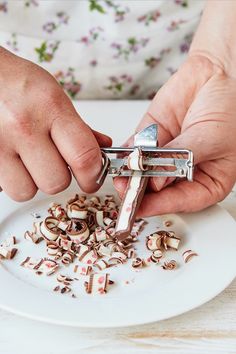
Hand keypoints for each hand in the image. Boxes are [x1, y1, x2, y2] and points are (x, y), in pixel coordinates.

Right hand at [0, 47, 110, 200]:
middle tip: (55, 163)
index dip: (93, 176)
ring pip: (28, 191)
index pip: (84, 156)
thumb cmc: (16, 83)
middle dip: (60, 177)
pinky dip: (13, 180)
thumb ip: (78, 126)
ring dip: (33, 182)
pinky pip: (6, 187)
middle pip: (56, 182)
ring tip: (29, 161)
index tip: (92, 179)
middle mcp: (23, 126)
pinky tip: (14, 161)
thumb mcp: (53, 95)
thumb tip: (102, 147)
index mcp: (50, 107)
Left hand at [114, 55, 235, 215]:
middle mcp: (186, 170)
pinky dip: (126, 154)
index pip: (184, 201)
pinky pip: (136, 149)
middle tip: (127, 189)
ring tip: (122, 174)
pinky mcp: (152, 137)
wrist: (220, 71)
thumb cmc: (231, 106)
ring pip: (145, 170)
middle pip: (161, 189)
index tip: (141, 208)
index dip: (162, 206)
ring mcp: (167, 154)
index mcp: (210, 179)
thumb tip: (156, 182)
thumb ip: (181, 159)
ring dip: (130, 173)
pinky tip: (121, 157)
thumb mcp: (212, 139)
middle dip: (142, 190)